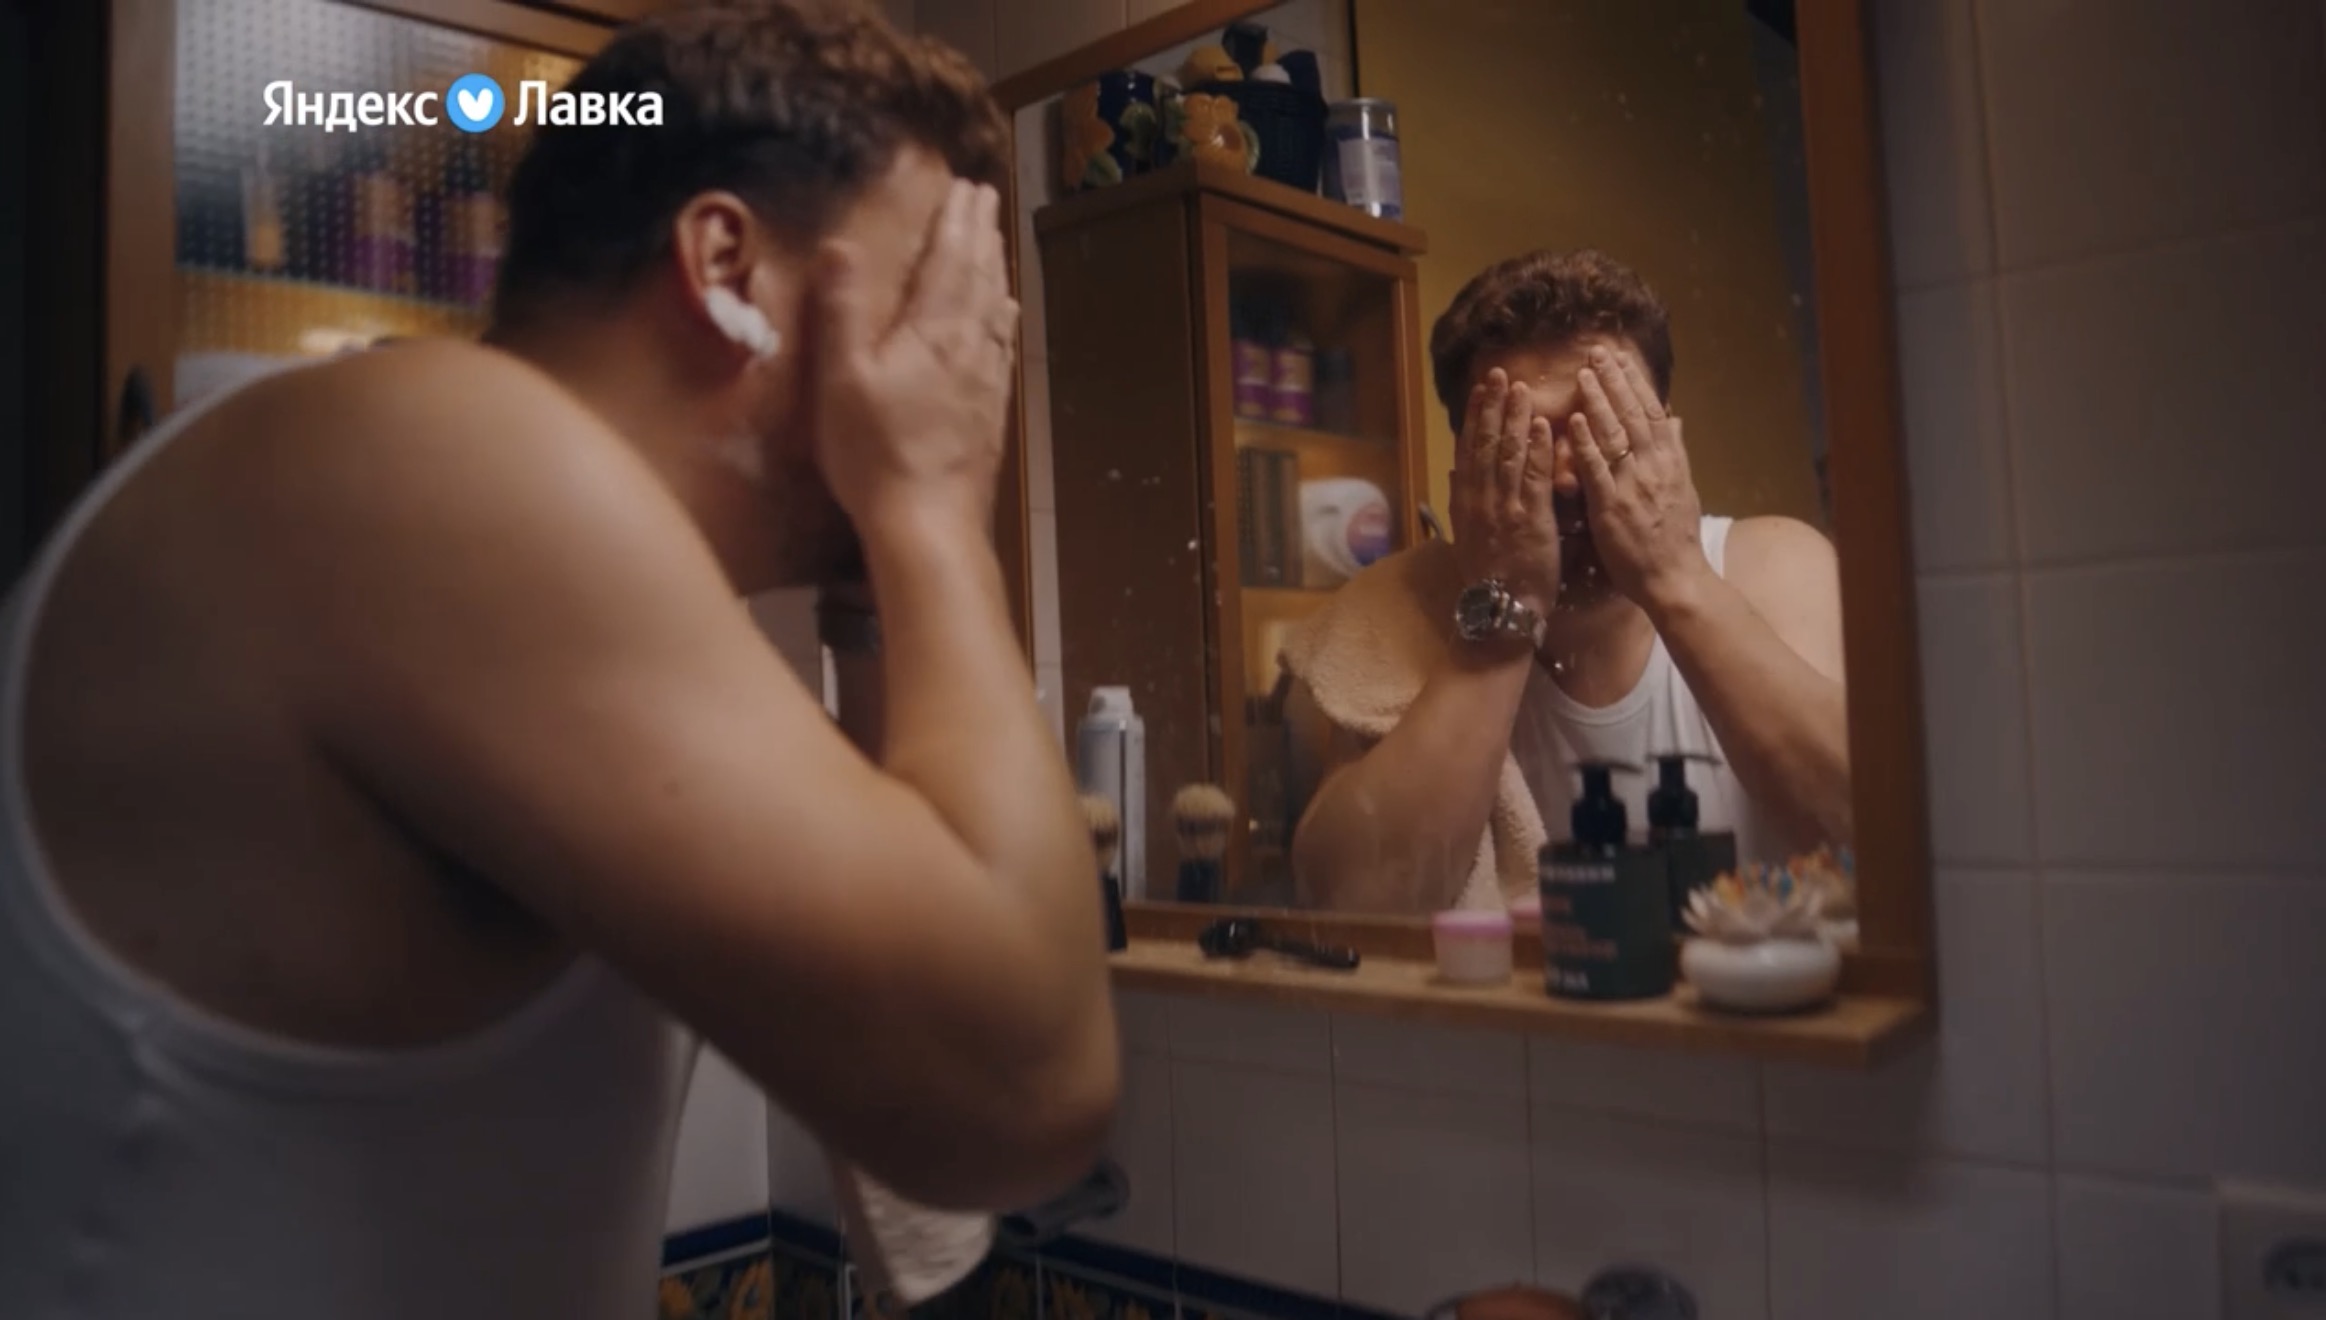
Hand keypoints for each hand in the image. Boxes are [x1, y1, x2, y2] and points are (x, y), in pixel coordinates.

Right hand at [811, 180, 1019, 538]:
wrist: (930, 522)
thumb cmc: (875, 452)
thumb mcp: (842, 378)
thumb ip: (844, 309)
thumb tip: (843, 245)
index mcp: (932, 329)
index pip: (949, 260)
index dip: (956, 222)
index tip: (965, 188)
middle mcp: (969, 345)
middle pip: (979, 276)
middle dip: (980, 233)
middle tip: (986, 199)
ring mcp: (987, 378)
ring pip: (995, 307)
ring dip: (995, 268)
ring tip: (995, 240)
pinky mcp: (993, 409)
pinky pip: (1003, 347)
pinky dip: (1004, 317)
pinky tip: (1006, 313)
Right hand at [1447, 367, 1560, 615]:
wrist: (1503, 608)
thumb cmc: (1490, 575)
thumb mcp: (1467, 536)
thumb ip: (1462, 502)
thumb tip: (1455, 473)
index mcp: (1465, 502)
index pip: (1468, 449)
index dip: (1474, 417)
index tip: (1480, 390)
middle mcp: (1480, 500)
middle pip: (1485, 444)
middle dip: (1493, 407)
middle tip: (1500, 374)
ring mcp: (1504, 508)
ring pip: (1507, 454)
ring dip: (1514, 418)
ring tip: (1521, 388)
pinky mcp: (1530, 519)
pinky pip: (1533, 477)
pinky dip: (1536, 449)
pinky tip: (1541, 424)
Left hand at [1566, 345, 1708, 609]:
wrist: (1675, 578)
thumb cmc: (1676, 538)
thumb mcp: (1684, 488)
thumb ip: (1675, 451)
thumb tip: (1674, 418)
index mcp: (1670, 461)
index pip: (1653, 412)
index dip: (1636, 383)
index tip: (1621, 358)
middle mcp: (1654, 467)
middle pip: (1635, 414)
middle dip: (1616, 380)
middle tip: (1597, 351)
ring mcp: (1634, 485)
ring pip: (1616, 434)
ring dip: (1599, 402)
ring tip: (1583, 374)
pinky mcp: (1613, 507)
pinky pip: (1597, 469)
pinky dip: (1586, 443)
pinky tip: (1573, 421)